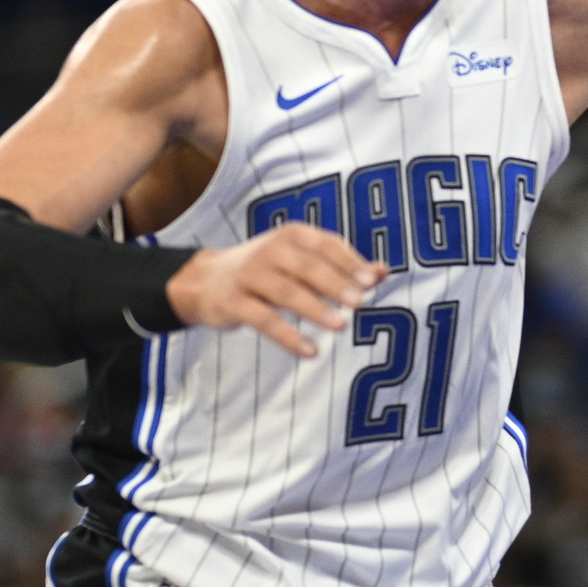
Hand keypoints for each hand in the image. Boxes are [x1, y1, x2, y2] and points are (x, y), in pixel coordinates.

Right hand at [165, 223, 385, 357]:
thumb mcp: (300, 260)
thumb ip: (340, 265)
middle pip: (307, 267)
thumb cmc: (266, 270)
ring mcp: (249, 275)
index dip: (349, 261)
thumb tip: (383, 272)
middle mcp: (269, 251)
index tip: (373, 280)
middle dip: (336, 283)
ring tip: (341, 326)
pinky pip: (264, 320)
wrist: (204, 281)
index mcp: (291, 235)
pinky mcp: (233, 302)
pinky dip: (288, 336)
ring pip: (286, 292)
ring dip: (315, 309)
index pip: (326, 244)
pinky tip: (311, 351)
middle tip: (361, 302)